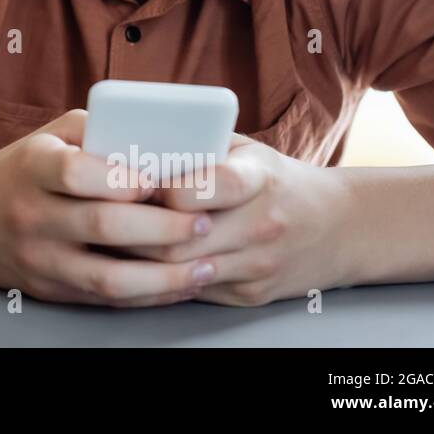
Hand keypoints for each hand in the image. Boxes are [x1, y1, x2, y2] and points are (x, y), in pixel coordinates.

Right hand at [0, 109, 220, 306]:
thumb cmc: (22, 168)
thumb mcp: (49, 135)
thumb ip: (100, 130)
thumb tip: (160, 140)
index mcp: (33, 167)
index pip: (76, 174)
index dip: (122, 179)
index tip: (160, 182)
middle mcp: (33, 215)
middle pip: (103, 227)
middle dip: (164, 228)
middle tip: (204, 223)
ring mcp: (40, 258)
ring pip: (109, 278)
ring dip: (165, 277)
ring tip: (205, 266)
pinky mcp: (49, 290)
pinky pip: (106, 301)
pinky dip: (149, 297)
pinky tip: (179, 285)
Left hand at [122, 133, 356, 305]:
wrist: (338, 226)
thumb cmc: (273, 179)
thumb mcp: (244, 149)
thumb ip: (197, 145)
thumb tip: (132, 139)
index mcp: (260, 178)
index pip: (209, 185)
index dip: (165, 189)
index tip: (134, 181)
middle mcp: (262, 224)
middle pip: (181, 237)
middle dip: (133, 229)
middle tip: (96, 216)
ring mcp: (257, 264)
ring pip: (180, 270)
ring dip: (136, 258)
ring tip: (103, 240)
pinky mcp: (249, 294)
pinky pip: (191, 292)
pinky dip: (155, 280)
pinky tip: (128, 265)